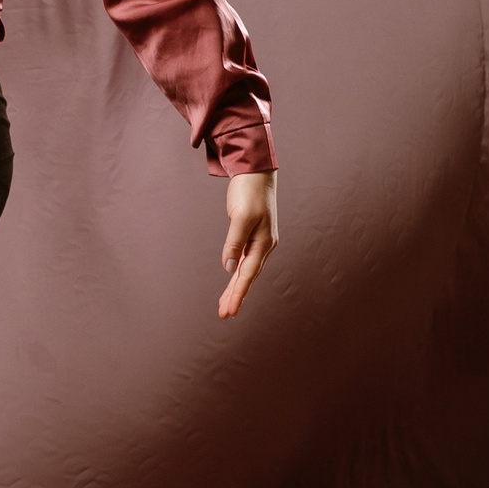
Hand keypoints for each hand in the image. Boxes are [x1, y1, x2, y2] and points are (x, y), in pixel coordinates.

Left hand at [218, 171, 278, 319]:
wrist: (256, 172)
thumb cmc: (249, 191)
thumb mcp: (240, 216)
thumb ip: (235, 242)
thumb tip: (229, 267)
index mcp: (264, 243)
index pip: (248, 274)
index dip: (238, 294)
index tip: (230, 312)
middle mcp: (264, 245)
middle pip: (247, 277)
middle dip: (236, 297)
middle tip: (224, 315)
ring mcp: (259, 241)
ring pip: (246, 271)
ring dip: (235, 289)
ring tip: (225, 307)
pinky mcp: (251, 236)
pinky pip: (244, 261)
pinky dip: (237, 274)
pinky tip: (232, 283)